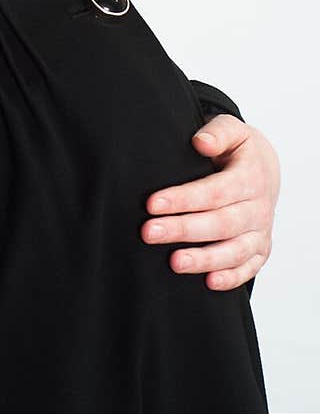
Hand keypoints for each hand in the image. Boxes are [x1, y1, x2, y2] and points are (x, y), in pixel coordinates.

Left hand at [141, 114, 279, 290]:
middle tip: (148, 232)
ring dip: (204, 258)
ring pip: (234, 250)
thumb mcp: (232, 130)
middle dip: (183, 229)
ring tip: (174, 262)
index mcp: (250, 177)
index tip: (152, 203)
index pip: (214, 191)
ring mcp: (260, 231)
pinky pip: (249, 267)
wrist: (265, 169)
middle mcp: (258, 208)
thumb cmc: (238, 149)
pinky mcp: (260, 249)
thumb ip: (217, 132)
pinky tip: (208, 282)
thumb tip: (201, 142)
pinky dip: (231, 278)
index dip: (183, 198)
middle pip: (220, 223)